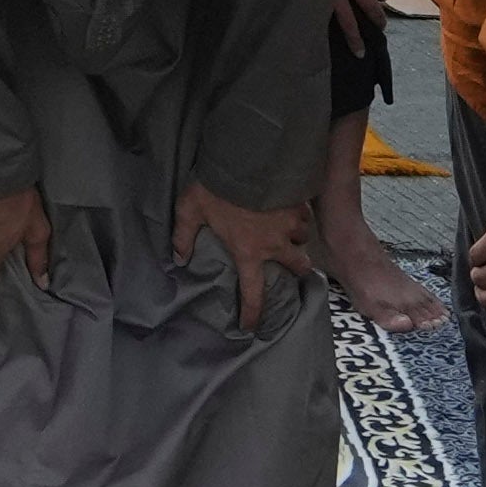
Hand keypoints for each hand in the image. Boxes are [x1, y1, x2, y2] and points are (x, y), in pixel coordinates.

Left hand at [170, 176, 305, 328]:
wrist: (245, 159)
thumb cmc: (216, 188)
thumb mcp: (190, 211)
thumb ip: (184, 236)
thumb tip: (179, 258)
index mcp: (248, 251)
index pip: (253, 292)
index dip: (252, 313)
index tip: (252, 327)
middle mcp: (275, 243)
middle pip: (298, 266)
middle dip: (299, 268)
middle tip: (293, 264)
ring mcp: (291, 223)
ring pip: (304, 238)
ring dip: (298, 236)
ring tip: (289, 229)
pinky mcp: (299, 202)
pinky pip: (306, 213)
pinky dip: (300, 213)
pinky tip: (292, 205)